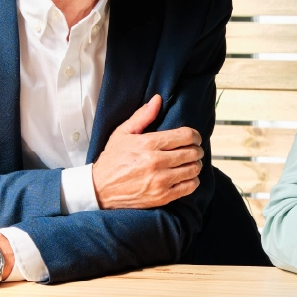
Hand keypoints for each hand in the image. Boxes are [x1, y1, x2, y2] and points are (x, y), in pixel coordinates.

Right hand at [92, 94, 203, 209]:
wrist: (100, 189)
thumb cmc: (112, 159)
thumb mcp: (122, 133)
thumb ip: (142, 116)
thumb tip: (158, 99)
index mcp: (148, 143)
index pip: (185, 136)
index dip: (195, 135)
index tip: (195, 138)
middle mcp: (156, 162)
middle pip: (192, 152)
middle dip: (196, 149)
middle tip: (194, 150)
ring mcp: (160, 181)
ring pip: (193, 169)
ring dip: (195, 165)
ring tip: (190, 163)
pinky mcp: (162, 197)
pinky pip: (189, 187)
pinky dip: (192, 180)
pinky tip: (186, 177)